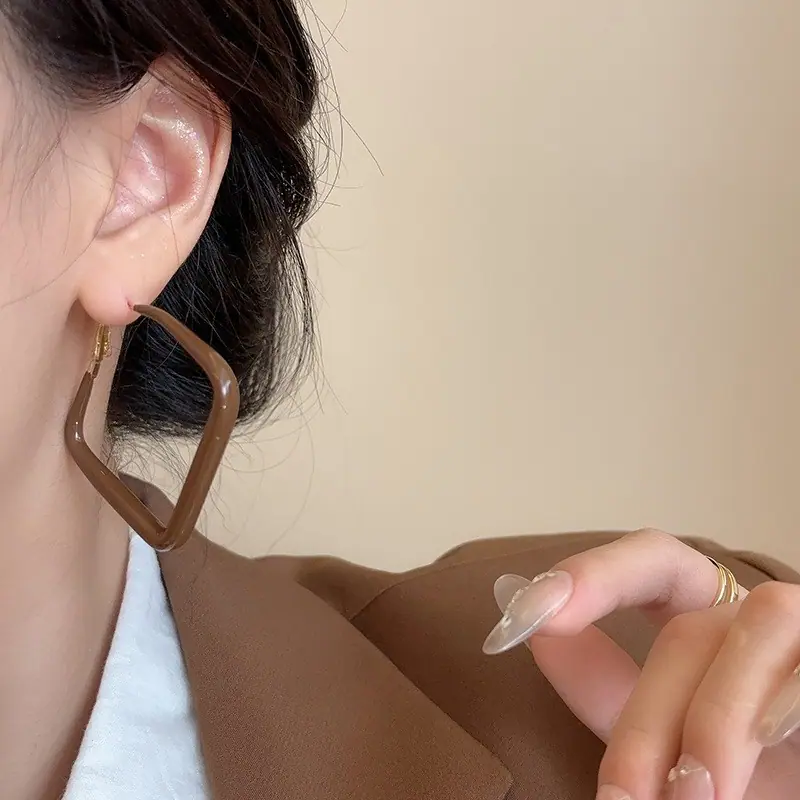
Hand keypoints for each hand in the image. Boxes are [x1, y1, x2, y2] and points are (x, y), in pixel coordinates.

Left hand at [482, 529, 799, 799]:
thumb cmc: (744, 769)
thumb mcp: (667, 730)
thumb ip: (606, 684)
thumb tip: (534, 633)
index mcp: (705, 614)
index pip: (652, 561)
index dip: (593, 574)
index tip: (528, 614)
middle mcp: (752, 613)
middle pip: (688, 632)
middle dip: (648, 721)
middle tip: (620, 799)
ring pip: (758, 628)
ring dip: (720, 717)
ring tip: (693, 798)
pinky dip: (786, 697)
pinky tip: (772, 741)